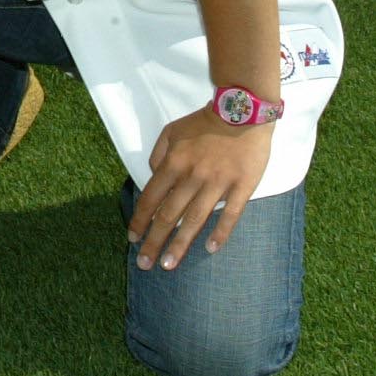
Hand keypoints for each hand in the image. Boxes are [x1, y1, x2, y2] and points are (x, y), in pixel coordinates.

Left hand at [126, 105, 272, 271]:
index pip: (151, 198)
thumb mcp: (171, 130)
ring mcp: (218, 183)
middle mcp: (193, 176)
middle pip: (170, 215)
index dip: (140, 221)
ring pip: (195, 219)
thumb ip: (158, 155)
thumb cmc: (204, 122)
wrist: (242, 111)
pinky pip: (231, 214)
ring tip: (169, 264)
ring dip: (180, 244)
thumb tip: (153, 177)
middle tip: (145, 264)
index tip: (133, 239)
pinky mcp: (243, 186)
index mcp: (174, 163)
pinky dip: (221, 232)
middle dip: (154, 241)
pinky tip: (211, 249)